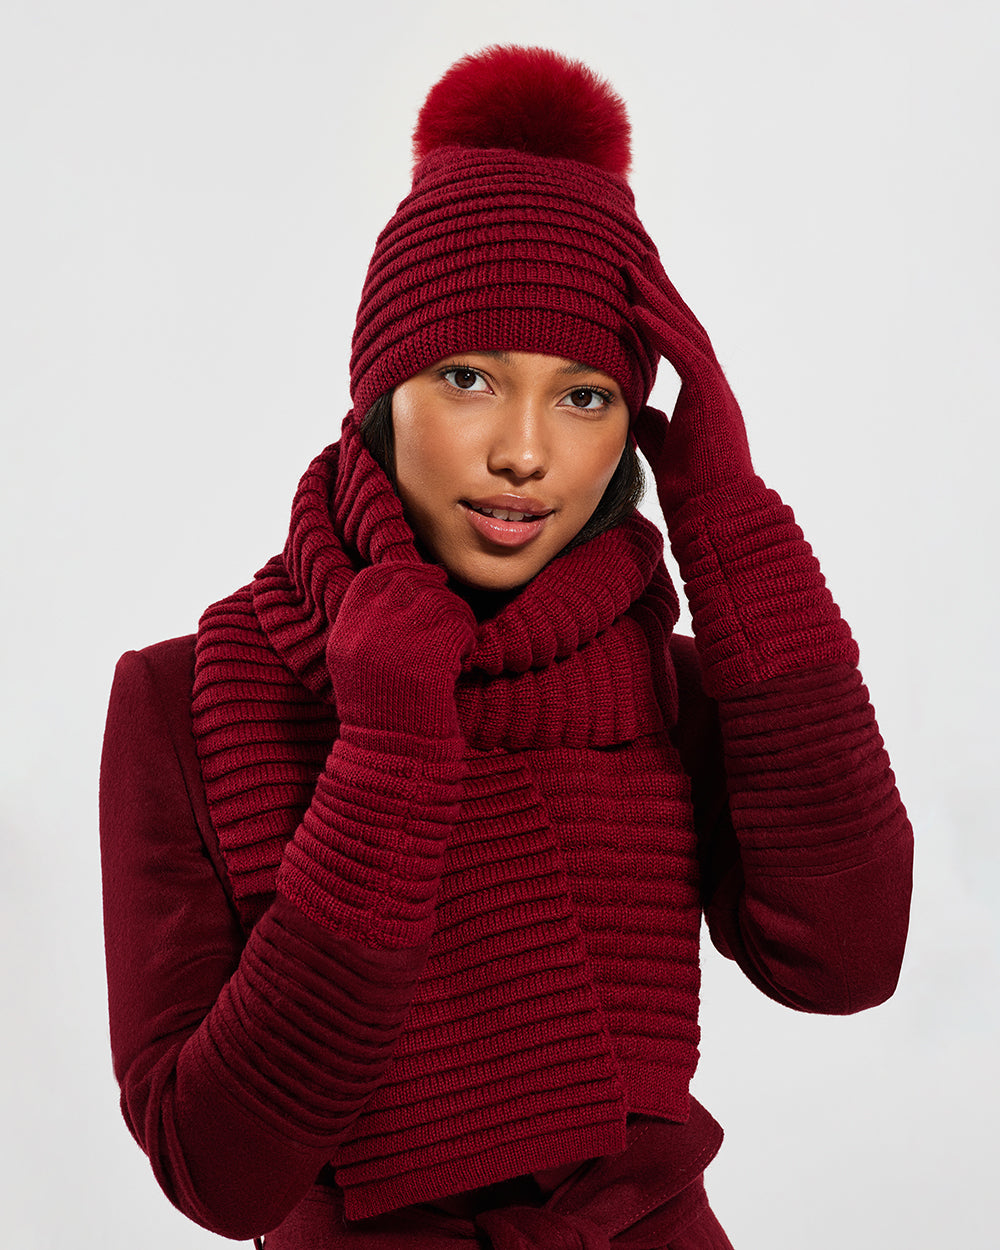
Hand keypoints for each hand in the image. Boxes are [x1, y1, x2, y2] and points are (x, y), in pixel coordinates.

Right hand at [327, 562, 475, 738]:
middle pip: (409, 583)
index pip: (372, 577)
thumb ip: (371, 624)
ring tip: (457, 646)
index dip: (403, 568)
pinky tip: (462, 661)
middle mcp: (365, 634)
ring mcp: (396, 644)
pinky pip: (459, 625)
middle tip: (450, 616)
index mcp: (345, 634)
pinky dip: (468, 639)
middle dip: (437, 592)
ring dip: (457, 617)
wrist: (392, 756)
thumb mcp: (358, 664)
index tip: (427, 575)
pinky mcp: (428, 658)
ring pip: (439, 600)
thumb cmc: (384, 712)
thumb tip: (409, 580)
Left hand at [626, 257, 753, 516]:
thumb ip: (654, 426)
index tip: (633, 286)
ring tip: (631, 270)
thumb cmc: (693, 487)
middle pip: (683, 323)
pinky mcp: (711, 396)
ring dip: (658, 298)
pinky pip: (685, 353)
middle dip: (659, 290)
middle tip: (634, 259)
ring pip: (685, 329)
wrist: (715, 512)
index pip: (677, 341)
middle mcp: (711, 383)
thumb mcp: (664, 447)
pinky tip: (639, 306)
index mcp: (701, 393)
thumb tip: (638, 409)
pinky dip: (662, 328)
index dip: (657, 312)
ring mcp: (714, 387)